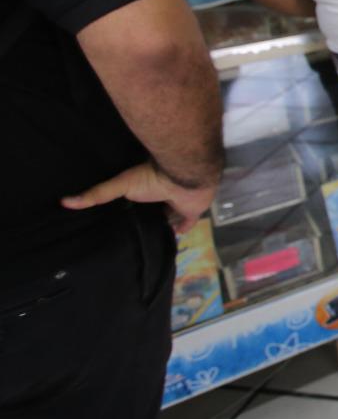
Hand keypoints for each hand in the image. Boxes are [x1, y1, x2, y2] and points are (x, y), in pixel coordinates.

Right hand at [62, 161, 215, 233]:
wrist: (185, 176)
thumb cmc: (152, 177)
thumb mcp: (121, 185)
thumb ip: (97, 194)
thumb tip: (64, 202)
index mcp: (147, 188)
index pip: (137, 201)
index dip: (131, 210)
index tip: (118, 220)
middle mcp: (162, 196)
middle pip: (152, 210)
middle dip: (146, 219)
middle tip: (132, 235)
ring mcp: (178, 204)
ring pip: (169, 217)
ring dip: (162, 225)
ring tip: (148, 242)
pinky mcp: (192, 212)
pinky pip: (186, 225)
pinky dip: (180, 231)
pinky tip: (171, 240)